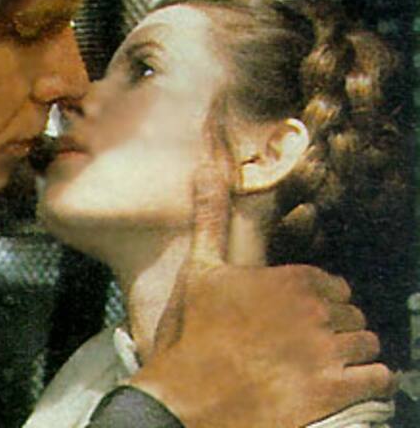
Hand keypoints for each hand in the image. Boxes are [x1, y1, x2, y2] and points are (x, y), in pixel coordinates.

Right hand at [128, 162, 393, 427]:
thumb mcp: (199, 269)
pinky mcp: (333, 391)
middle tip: (304, 343)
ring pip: (368, 343)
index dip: (319, 300)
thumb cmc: (192, 332)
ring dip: (351, 353)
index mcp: (289, 279)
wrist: (185, 396)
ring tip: (321, 364)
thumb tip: (206, 167)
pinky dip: (367, 380)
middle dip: (335, 326)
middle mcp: (314, 311)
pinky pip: (378, 378)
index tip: (297, 315)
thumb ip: (211, 217)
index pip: (333, 283)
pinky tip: (339, 384)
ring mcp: (326, 352)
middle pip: (352, 313)